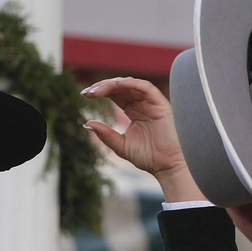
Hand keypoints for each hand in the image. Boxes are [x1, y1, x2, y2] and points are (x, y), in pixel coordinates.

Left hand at [81, 78, 201, 201]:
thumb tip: (86, 123)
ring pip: (131, 84)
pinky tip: (117, 85)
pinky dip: (131, 84)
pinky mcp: (161, 104)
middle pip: (120, 87)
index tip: (84, 95)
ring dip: (113, 84)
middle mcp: (142, 103)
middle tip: (88, 92)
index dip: (100, 92)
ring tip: (98, 90)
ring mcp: (152, 102)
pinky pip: (146, 87)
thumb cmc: (148, 157)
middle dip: (103, 86)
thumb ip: (105, 134)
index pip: (114, 94)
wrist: (166, 166)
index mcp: (133, 110)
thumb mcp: (120, 145)